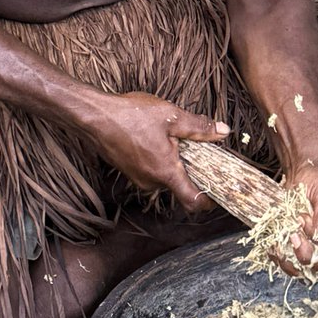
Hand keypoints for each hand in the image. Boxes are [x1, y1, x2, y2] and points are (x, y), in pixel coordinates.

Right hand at [87, 92, 229, 212]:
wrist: (94, 116)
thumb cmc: (130, 116)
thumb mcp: (170, 116)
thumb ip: (199, 127)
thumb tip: (223, 131)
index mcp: (166, 172)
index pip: (192, 201)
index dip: (208, 201)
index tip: (218, 193)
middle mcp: (152, 182)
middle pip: (180, 184)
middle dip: (189, 168)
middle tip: (195, 146)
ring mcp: (138, 178)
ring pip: (165, 176)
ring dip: (172, 161)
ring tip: (170, 136)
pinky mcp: (129, 172)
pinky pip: (152, 171)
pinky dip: (158, 159)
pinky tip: (154, 137)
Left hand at [276, 158, 317, 278]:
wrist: (309, 175)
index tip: (304, 217)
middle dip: (306, 254)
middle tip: (292, 233)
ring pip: (314, 272)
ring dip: (293, 261)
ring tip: (282, 241)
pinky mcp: (316, 254)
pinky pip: (300, 270)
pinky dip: (285, 262)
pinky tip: (276, 247)